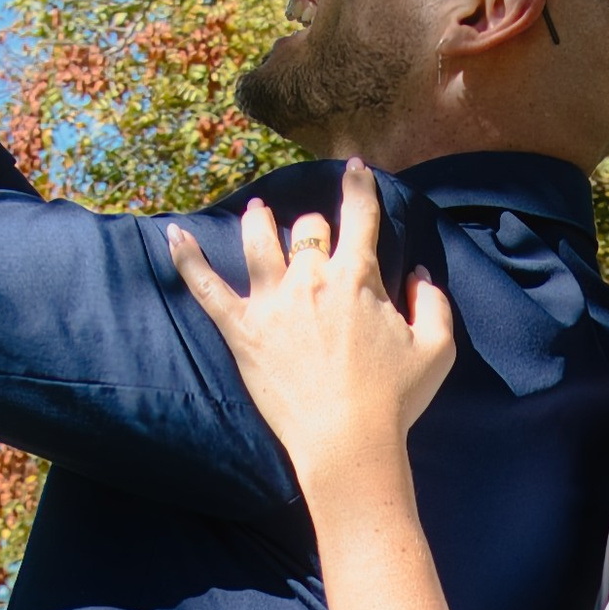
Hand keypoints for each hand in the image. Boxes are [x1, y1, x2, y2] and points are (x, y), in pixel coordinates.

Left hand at [166, 164, 456, 609]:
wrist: (347, 441)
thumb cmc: (395, 400)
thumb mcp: (436, 349)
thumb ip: (433, 303)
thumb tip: (419, 274)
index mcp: (357, 278)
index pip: (359, 217)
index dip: (359, 188)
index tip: (356, 168)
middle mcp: (311, 279)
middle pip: (308, 231)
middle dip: (313, 227)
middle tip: (313, 232)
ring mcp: (272, 302)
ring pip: (258, 242)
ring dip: (259, 223)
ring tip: (256, 212)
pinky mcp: (242, 331)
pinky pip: (206, 288)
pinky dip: (187, 260)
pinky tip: (172, 237)